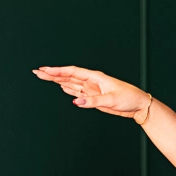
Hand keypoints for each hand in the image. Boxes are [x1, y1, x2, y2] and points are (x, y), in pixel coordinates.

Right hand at [32, 65, 148, 116]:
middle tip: (37, 72)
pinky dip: (68, 89)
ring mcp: (92, 89)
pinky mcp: (94, 97)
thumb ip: (93, 101)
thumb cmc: (129, 98)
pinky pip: (78, 92)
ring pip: (71, 83)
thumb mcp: (111, 100)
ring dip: (57, 80)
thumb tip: (77, 101)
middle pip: (68, 76)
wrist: (139, 106)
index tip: (45, 70)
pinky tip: (61, 87)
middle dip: (52, 74)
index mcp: (96, 77)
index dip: (58, 71)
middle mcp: (92, 81)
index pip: (73, 72)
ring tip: (43, 77)